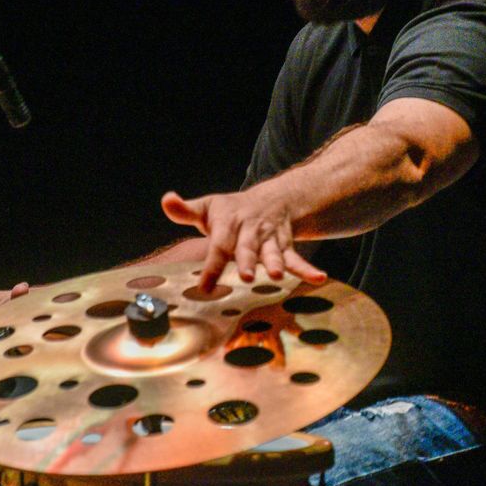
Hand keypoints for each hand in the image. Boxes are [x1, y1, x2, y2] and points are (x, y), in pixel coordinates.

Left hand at [161, 190, 325, 292]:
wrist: (271, 199)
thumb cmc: (231, 211)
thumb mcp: (208, 207)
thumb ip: (185, 210)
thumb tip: (166, 200)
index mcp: (228, 224)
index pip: (218, 247)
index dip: (211, 267)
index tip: (204, 287)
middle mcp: (250, 232)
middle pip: (248, 249)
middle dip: (248, 262)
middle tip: (247, 276)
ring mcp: (270, 240)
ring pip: (273, 252)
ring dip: (276, 264)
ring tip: (278, 276)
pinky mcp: (286, 246)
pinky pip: (296, 258)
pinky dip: (307, 269)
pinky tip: (319, 278)